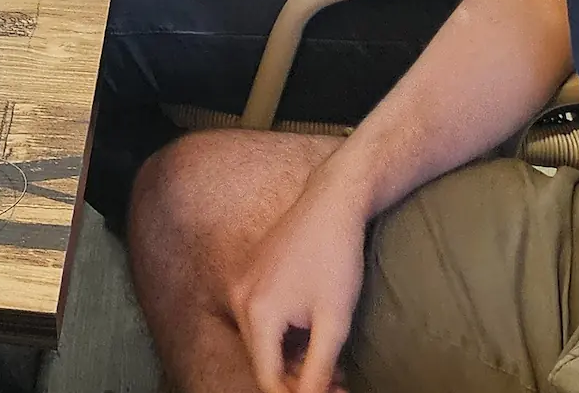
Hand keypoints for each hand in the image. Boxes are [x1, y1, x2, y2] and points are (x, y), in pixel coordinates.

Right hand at [228, 181, 369, 392]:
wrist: (331, 203)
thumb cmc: (336, 258)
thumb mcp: (334, 322)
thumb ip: (318, 370)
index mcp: (257, 313)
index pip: (268, 379)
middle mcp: (239, 299)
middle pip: (264, 361)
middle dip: (298, 379)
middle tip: (338, 383)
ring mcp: (241, 285)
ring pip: (263, 342)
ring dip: (294, 358)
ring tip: (331, 360)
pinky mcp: (248, 275)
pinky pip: (262, 320)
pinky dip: (286, 335)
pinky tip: (315, 333)